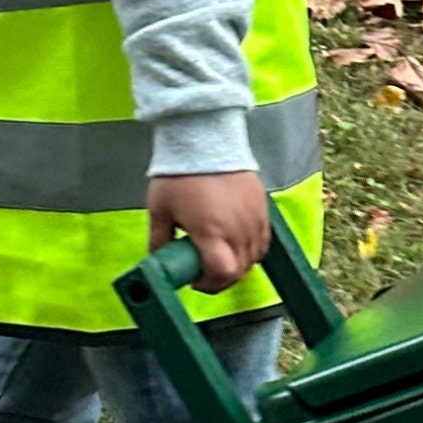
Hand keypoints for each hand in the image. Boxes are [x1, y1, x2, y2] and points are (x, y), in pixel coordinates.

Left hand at [148, 170, 270, 293]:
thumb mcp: (159, 210)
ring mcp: (253, 217)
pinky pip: (264, 239)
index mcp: (211, 231)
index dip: (209, 285)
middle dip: (221, 277)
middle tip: (205, 270)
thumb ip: (158, 241)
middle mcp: (237, 227)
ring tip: (220, 254)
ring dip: (238, 264)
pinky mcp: (262, 207)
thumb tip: (158, 261)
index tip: (196, 280)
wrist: (205, 137)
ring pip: (254, 257)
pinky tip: (236, 241)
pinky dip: (252, 248)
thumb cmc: (181, 171)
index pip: (222, 274)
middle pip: (240, 270)